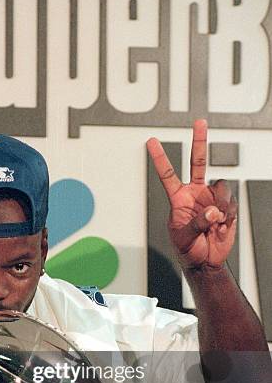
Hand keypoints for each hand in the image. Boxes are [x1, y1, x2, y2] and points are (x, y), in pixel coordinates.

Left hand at [146, 119, 237, 268]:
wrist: (205, 261)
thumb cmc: (187, 249)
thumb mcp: (184, 237)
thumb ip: (197, 222)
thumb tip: (213, 210)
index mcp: (178, 198)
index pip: (167, 175)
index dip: (160, 158)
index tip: (150, 141)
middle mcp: (195, 193)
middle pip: (198, 162)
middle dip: (199, 141)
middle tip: (200, 121)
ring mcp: (212, 198)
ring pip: (222, 186)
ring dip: (221, 205)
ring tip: (215, 223)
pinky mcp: (226, 206)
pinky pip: (231, 203)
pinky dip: (228, 216)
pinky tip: (221, 227)